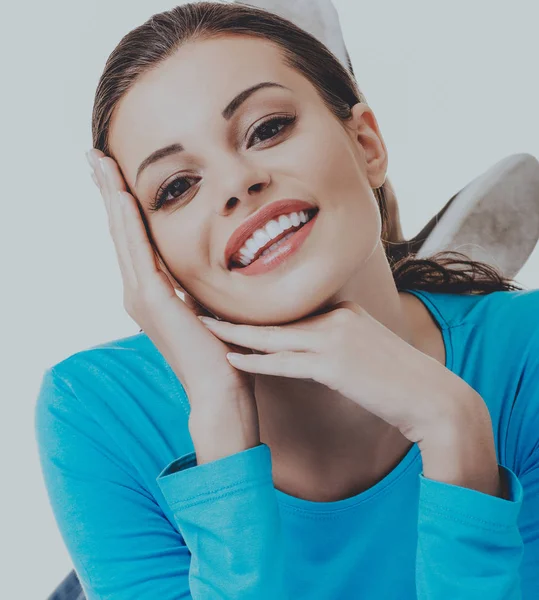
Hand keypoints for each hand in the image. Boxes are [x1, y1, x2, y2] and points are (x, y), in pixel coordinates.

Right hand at [86, 149, 259, 457]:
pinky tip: (121, 194)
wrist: (219, 389)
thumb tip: (203, 266)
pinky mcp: (153, 301)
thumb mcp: (205, 306)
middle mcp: (139, 291)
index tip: (116, 174)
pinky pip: (138, 251)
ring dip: (112, 195)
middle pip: (120, 229)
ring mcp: (141, 296)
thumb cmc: (219, 351)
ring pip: (122, 234)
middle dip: (108, 190)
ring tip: (99, 162)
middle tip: (95, 155)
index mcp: (151, 291)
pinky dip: (128, 221)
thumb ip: (194, 285)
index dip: (122, 205)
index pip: (133, 238)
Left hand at [198, 300, 477, 444]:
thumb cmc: (398, 378)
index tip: (227, 303)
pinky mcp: (334, 364)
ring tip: (203, 326)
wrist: (432, 398)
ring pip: (273, 336)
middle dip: (235, 312)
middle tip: (201, 304)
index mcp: (342, 309)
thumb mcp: (364, 347)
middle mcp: (336, 316)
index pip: (289, 308)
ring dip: (234, 333)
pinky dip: (256, 361)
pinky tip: (231, 358)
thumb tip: (309, 344)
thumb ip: (336, 338)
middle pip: (275, 316)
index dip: (255, 308)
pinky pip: (285, 362)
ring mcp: (335, 338)